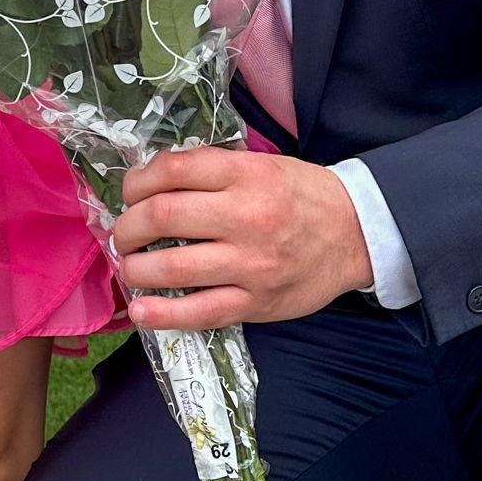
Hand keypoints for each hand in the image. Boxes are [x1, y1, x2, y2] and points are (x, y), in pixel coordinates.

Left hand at [112, 146, 374, 331]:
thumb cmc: (302, 196)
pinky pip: (200, 312)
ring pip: (173, 267)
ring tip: (131, 267)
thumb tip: (149, 184)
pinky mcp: (257, 303)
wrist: (356, 233)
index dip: (137, 182)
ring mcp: (251, 264)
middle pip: (162, 216)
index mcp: (246, 175)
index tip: (131, 193)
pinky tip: (141, 312)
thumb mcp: (262, 165)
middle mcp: (246, 216)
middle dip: (128, 227)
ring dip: (136, 269)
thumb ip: (212, 171)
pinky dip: (163, 315)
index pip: (172, 170)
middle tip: (125, 235)